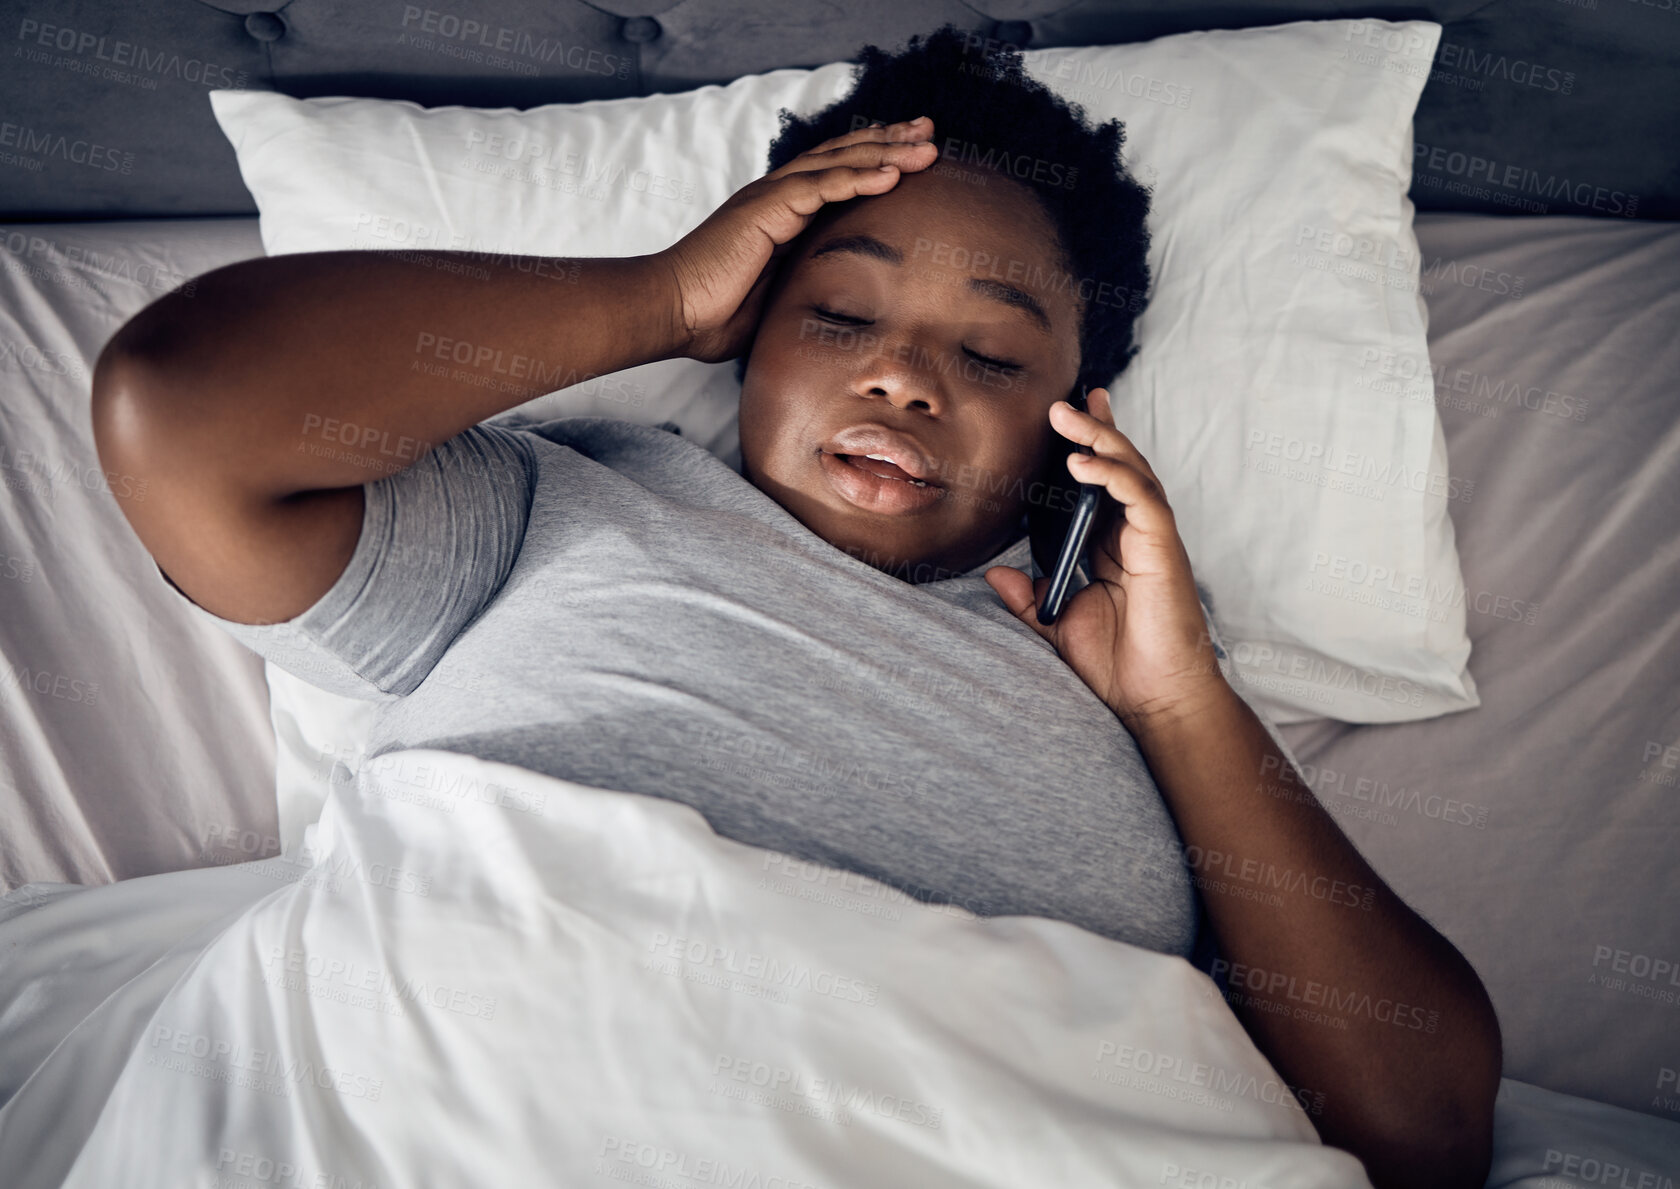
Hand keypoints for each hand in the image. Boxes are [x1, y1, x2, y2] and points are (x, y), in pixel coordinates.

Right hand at [653, 117, 939, 363]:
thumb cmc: (712, 315)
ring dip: (885, 152)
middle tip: (930, 133)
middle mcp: (778, 195)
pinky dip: (858, 177)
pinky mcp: (766, 209)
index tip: (912, 157)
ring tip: (925, 146)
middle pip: (843, 156)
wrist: (672, 312)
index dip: (874, 160)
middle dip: (889, 142)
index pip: (836, 174)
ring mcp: (771, 198)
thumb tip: (838, 312)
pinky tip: (891, 174)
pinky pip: (821, 187)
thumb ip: (803, 290)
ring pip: (838, 163)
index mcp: (781, 213)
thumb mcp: (775, 300)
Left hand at [984, 389, 1229, 729]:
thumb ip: (1029, 598)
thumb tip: (996, 575)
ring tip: (1069, 414)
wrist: (1153, 698)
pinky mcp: (1163, 547)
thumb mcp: (1057, 624)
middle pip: (1117, 467)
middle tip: (1066, 399)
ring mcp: (1152, 538)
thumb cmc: (1117, 664)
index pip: (1098, 485)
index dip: (1086, 448)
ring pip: (1131, 472)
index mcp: (1111, 546)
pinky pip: (1141, 498)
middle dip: (1095, 428)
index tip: (1065, 416)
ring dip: (1100, 439)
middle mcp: (1134, 534)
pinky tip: (1084, 462)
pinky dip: (1113, 476)